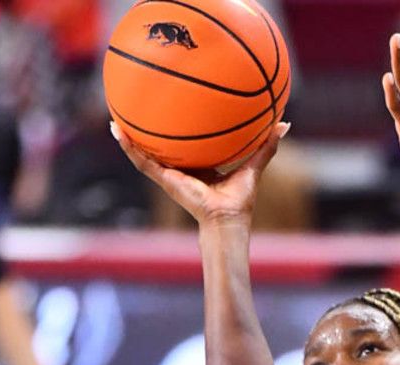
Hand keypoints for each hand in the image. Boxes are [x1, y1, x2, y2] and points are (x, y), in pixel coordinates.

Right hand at [112, 120, 288, 227]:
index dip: (181, 131)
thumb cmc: (239, 200)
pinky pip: (141, 161)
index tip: (176, 111)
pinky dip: (129, 147)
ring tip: (114, 119)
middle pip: (162, 147)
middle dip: (150, 131)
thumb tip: (285, 124)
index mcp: (199, 168)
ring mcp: (169, 175)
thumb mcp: (253, 166)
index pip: (188, 147)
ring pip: (144, 154)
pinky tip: (117, 131)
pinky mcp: (163, 179)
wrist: (226, 220)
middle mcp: (181, 171)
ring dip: (129, 138)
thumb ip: (266, 146)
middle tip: (139, 109)